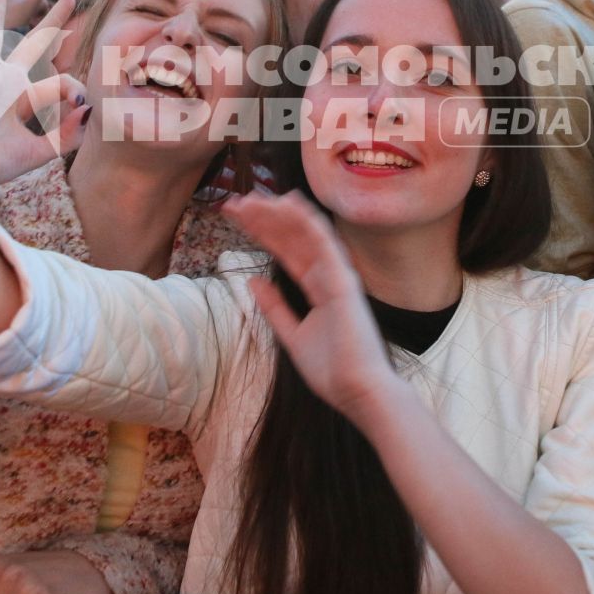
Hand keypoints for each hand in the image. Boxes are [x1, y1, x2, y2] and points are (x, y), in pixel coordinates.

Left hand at [222, 192, 401, 424]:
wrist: (357, 393)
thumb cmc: (332, 370)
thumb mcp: (292, 335)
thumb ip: (274, 307)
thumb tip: (252, 282)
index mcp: (318, 286)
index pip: (287, 251)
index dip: (263, 231)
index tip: (238, 217)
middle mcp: (328, 275)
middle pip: (292, 238)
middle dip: (264, 219)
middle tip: (236, 203)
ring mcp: (338, 276)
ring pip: (306, 234)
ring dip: (278, 214)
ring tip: (250, 201)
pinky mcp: (344, 282)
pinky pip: (324, 243)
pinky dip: (306, 221)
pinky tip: (287, 204)